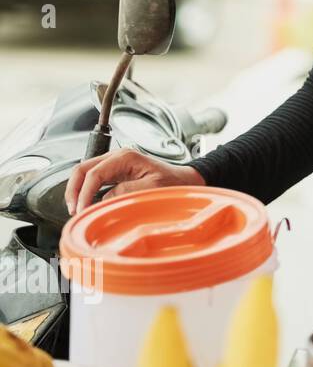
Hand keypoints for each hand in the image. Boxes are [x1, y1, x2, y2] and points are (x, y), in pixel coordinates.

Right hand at [65, 149, 205, 215]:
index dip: (84, 193)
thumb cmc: (174, 183)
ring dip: (78, 191)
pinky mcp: (116, 173)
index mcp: (125, 157)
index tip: (81, 209)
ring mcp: (115, 164)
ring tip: (77, 209)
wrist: (186, 181)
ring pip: (85, 173)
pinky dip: (87, 191)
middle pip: (82, 169)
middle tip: (73, 210)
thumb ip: (126, 191)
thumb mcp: (152, 188)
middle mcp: (117, 157)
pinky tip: (87, 204)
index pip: (94, 173)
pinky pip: (94, 180)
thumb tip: (102, 199)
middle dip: (74, 190)